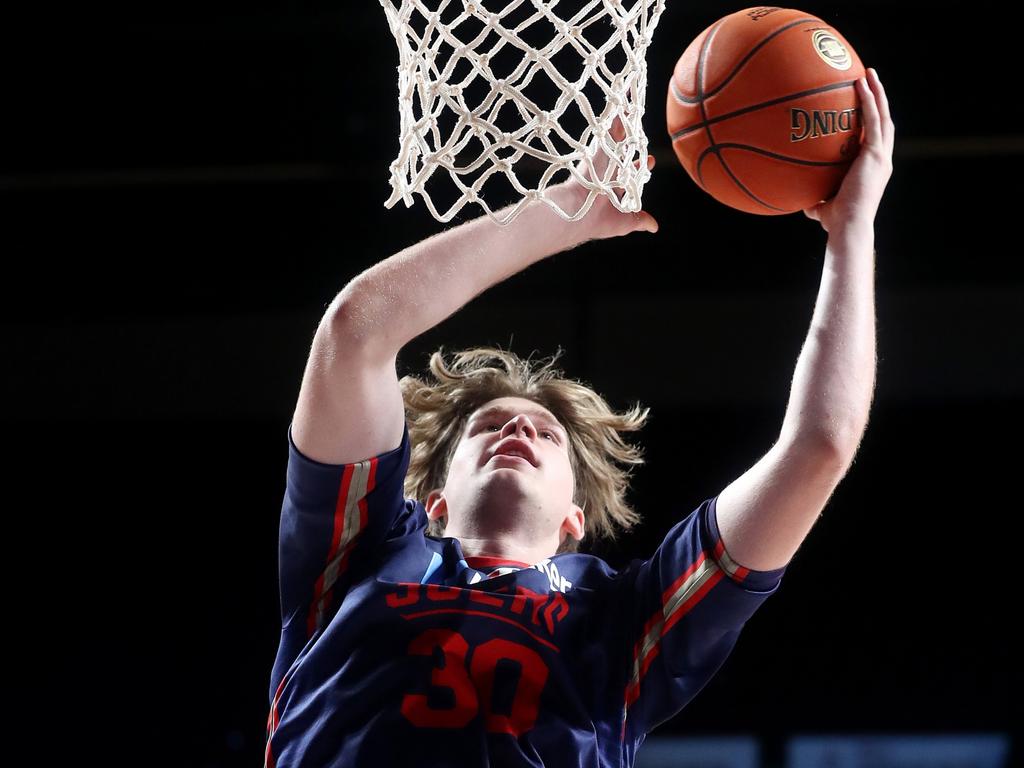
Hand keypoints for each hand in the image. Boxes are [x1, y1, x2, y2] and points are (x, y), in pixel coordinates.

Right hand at [554, 117, 658, 238]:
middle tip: (640, 133)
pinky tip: (623, 102)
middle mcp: (608, 172)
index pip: (630, 174)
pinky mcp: (599, 151)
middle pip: (623, 154)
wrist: (578, 212)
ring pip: (617, 139)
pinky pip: (610, 129)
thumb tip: (655, 227)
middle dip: (632, 143)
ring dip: (624, 125)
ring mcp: (603, 161)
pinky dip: (617, 116)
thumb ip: (640, 220)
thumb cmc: (598, 221)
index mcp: (613, 188)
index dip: (641, 167)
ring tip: (632, 106)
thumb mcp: (625, 222)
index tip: (651, 160)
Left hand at [804, 68, 894, 233]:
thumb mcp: (823, 208)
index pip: (875, 139)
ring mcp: (881, 155)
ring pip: (883, 115)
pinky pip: (874, 120)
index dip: (874, 121)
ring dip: (877, 93)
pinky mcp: (876, 154)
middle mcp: (882, 159)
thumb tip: (801, 201)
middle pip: (884, 121)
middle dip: (879, 99)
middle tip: (869, 79)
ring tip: (868, 73)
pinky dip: (869, 101)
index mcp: (873, 169)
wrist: (848, 226)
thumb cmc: (835, 223)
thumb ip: (815, 201)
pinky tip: (860, 84)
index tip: (865, 105)